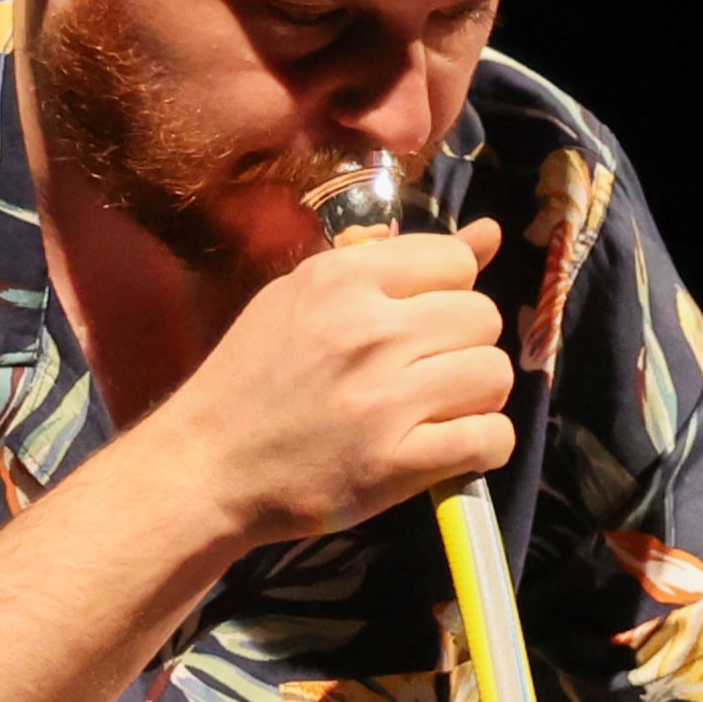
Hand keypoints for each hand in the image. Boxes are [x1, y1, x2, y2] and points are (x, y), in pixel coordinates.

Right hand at [167, 216, 516, 543]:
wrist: (207, 466)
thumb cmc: (252, 379)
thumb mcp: (303, 296)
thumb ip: (394, 262)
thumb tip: (490, 235)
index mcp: (341, 280)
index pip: (457, 261)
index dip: (450, 292)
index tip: (421, 322)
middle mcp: (370, 331)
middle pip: (483, 317)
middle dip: (466, 344)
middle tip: (428, 371)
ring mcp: (386, 399)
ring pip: (495, 374)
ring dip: (477, 395)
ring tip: (437, 409)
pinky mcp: (400, 463)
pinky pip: (491, 438)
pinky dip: (484, 445)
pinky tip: (450, 446)